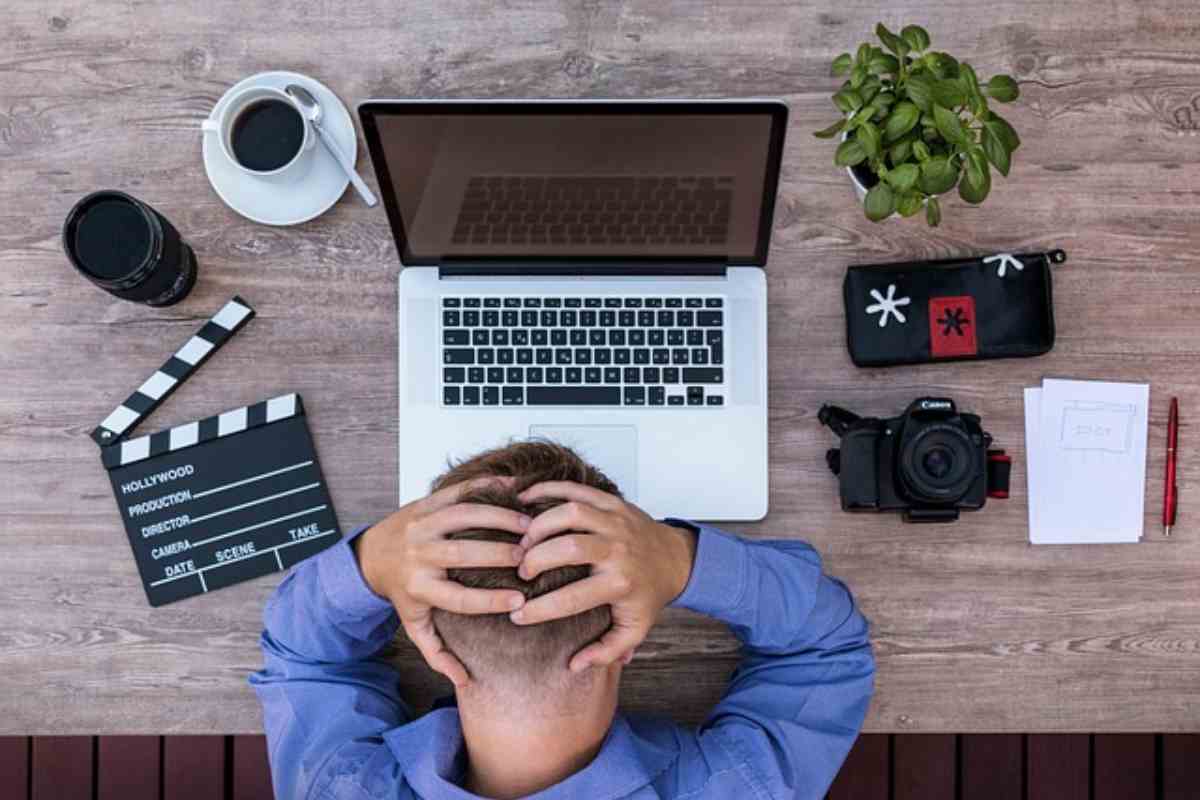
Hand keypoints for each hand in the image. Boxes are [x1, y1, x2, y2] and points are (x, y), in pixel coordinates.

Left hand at [355, 478, 529, 686]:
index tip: (520, 601)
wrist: (371, 554)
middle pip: (463, 554)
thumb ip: (437, 652)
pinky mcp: (426, 503)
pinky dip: (486, 487)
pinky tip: (513, 488)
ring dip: (498, 517)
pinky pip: (457, 492)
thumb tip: (463, 680)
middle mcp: (419, 555)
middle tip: (530, 557)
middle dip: (499, 554)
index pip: (459, 598)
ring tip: (528, 524)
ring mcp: (421, 525)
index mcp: (419, 588)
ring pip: (462, 516)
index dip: (491, 601)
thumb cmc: (402, 591)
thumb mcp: (414, 623)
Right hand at [509, 482, 696, 671]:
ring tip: (523, 540)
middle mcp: (618, 550)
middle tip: (521, 571)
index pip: (571, 599)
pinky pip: (575, 490)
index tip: (516, 616)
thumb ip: (606, 651)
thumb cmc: (649, 595)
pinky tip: (524, 500)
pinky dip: (547, 490)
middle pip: (568, 548)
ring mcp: (615, 522)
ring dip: (539, 525)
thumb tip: (573, 666)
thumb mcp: (634, 629)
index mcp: (620, 584)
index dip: (539, 610)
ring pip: (570, 513)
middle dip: (536, 559)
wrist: (677, 559)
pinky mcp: (611, 502)